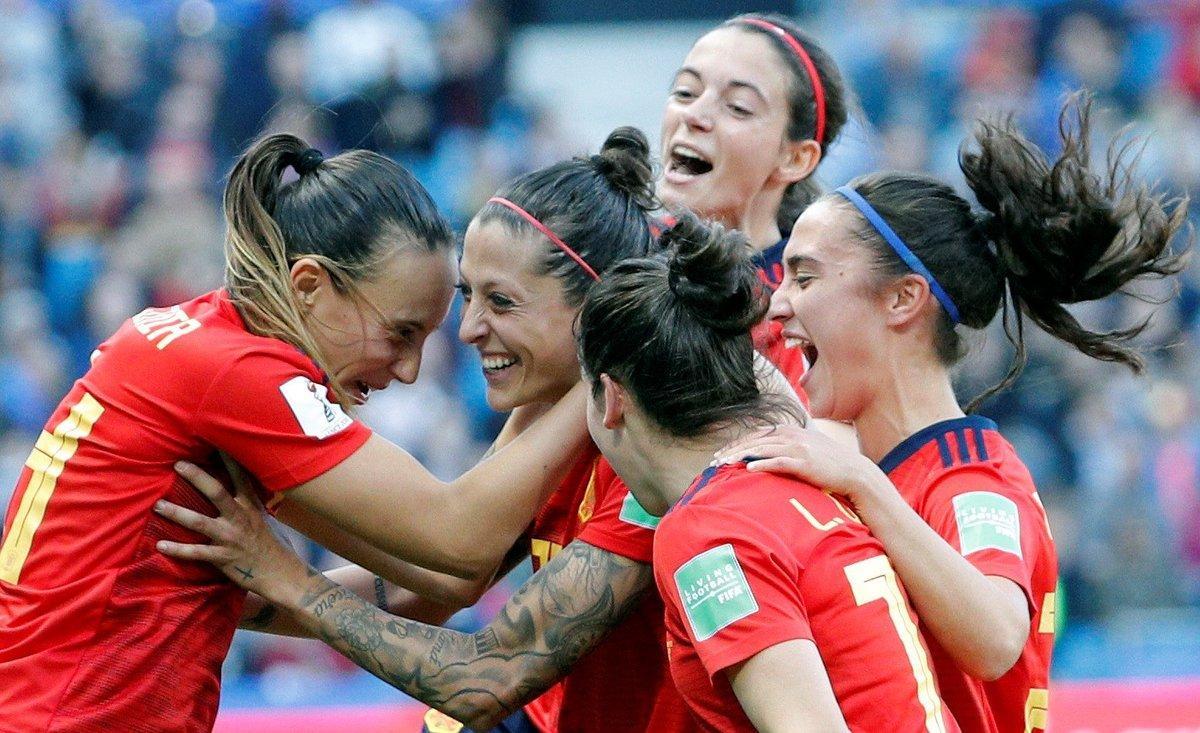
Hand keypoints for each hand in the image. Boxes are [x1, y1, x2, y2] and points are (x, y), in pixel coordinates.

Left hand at [155, 460, 308, 602]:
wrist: (279, 573)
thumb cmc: (269, 544)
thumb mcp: (262, 517)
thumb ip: (247, 502)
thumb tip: (236, 485)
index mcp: (251, 505)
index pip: (241, 476)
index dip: (229, 458)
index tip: (216, 441)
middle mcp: (240, 518)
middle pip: (216, 492)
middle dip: (197, 477)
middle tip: (178, 464)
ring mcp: (230, 538)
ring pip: (200, 522)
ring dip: (177, 513)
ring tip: (158, 505)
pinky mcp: (223, 558)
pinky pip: (196, 552)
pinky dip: (177, 549)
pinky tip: (160, 545)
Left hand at [714, 424, 886, 504]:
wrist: (853, 471)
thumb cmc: (827, 463)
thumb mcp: (805, 447)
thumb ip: (786, 446)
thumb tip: (765, 454)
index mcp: (789, 431)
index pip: (756, 435)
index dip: (736, 444)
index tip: (721, 453)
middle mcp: (791, 435)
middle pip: (754, 441)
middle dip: (732, 450)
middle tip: (714, 461)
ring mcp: (798, 448)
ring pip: (762, 450)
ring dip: (740, 457)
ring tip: (724, 465)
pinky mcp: (804, 462)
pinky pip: (779, 462)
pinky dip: (762, 464)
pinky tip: (748, 470)